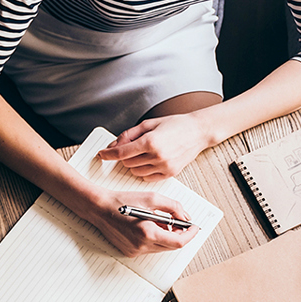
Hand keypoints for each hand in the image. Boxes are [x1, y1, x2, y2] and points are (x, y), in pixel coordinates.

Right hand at [86, 189, 197, 256]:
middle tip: (181, 222)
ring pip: (162, 248)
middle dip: (180, 234)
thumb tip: (186, 217)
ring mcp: (135, 251)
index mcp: (147, 233)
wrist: (99, 208)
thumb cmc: (124, 201)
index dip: (190, 235)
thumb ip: (173, 207)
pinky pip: (151, 248)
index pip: (178, 242)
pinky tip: (150, 227)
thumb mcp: (152, 198)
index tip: (194, 227)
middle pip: (171, 246)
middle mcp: (141, 246)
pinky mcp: (130, 252)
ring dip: (168, 236)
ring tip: (162, 222)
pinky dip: (156, 239)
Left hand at [97, 113, 212, 180]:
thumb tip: (113, 145)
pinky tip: (150, 161)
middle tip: (131, 147)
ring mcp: (164, 166)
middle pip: (127, 163)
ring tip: (143, 153)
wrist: (198, 132)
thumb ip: (129, 134)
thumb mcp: (149, 124)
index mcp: (150, 141)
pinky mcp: (170, 173)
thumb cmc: (176, 125)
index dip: (108, 154)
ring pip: (135, 172)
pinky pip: (147, 177)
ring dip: (134, 164)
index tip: (102, 154)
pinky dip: (144, 171)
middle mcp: (157, 156)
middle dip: (125, 156)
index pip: (121, 153)